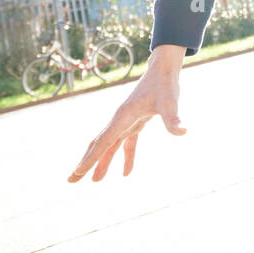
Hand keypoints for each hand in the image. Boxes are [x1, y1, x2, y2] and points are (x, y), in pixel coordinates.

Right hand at [67, 45, 186, 182]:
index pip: (103, 142)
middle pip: (98, 145)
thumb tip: (182, 132)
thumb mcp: (170, 102)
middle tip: (71, 181)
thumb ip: (172, 118)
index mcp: (122, 117)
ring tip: (93, 182)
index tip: (78, 172)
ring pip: (109, 146)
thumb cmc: (165, 85)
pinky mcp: (135, 122)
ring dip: (101, 163)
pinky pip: (126, 144)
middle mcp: (119, 120)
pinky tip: (127, 173)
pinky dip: (125, 158)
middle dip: (85, 163)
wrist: (163, 71)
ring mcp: (125, 121)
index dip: (90, 158)